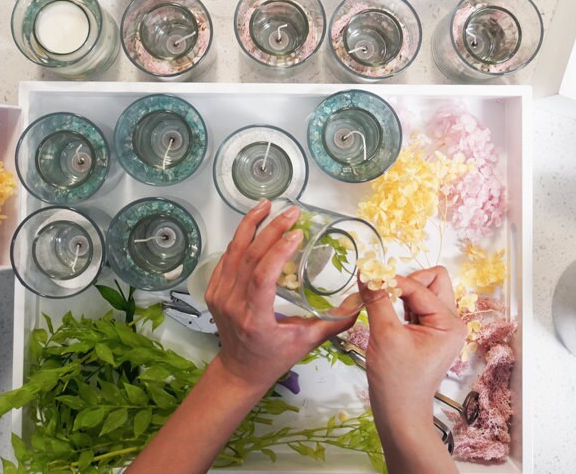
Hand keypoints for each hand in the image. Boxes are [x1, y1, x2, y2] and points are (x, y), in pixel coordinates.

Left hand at [205, 199, 355, 393]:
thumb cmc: (273, 357)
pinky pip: (226, 258)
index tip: (297, 233)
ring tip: (268, 205)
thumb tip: (361, 301)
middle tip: (291, 213)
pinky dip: (240, 238)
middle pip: (248, 258)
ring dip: (251, 225)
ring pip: (234, 252)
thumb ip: (335, 322)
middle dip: (271, 229)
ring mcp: (220, 296)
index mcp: (255, 319)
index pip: (262, 277)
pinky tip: (254, 224)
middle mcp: (233, 305)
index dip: (278, 251)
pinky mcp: (214, 291)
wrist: (239, 370)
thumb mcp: (307, 342)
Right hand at [361, 266, 464, 472]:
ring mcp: (440, 328)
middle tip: (382, 292)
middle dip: (406, 281)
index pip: (420, 286)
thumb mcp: (385, 336)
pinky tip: (385, 312)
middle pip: (432, 281)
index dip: (393, 281)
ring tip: (380, 304)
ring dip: (401, 293)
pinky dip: (400, 304)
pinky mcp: (428, 334)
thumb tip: (367, 272)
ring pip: (424, 292)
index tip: (368, 278)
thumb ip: (377, 300)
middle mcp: (451, 321)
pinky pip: (417, 306)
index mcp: (449, 322)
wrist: (399, 414)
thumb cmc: (396, 380)